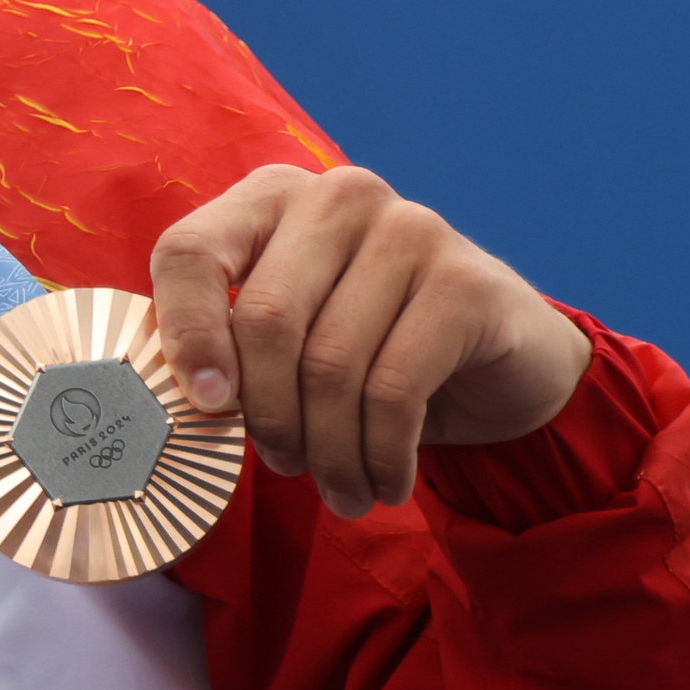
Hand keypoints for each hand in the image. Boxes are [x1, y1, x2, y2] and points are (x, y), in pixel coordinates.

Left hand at [148, 164, 589, 513]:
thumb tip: (184, 404)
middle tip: (283, 468)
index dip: (184, 334)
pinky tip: (384, 483)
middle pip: (264, 319)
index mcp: (271, 197)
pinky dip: (380, 454)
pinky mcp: (466, 282)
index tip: (204, 405)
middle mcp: (338, 197)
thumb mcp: (292, 338)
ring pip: (330, 365)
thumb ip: (232, 345)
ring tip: (339, 492)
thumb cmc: (372, 348)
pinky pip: (393, 390)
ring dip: (328, 451)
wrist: (505, 357)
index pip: (190, 253)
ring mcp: (410, 229)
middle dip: (268, 416)